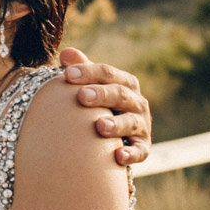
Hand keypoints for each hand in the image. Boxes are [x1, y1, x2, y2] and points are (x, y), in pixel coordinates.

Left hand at [59, 48, 151, 165]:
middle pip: (120, 94)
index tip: (67, 74)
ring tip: (99, 126)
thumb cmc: (98, 106)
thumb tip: (66, 52)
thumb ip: (81, 70)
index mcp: (124, 84)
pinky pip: (139, 151)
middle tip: (81, 96)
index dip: (88, 72)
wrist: (115, 137)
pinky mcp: (143, 148)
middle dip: (102, 94)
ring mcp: (141, 125)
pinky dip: (131, 154)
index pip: (107, 73)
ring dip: (116, 124)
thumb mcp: (91, 87)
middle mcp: (136, 102)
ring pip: (131, 123)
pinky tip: (117, 156)